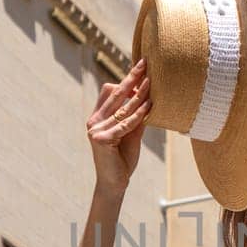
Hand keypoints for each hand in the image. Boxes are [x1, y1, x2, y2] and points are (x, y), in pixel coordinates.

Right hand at [85, 61, 150, 197]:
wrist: (115, 183)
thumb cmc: (123, 158)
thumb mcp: (131, 133)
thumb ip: (135, 116)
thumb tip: (147, 97)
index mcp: (97, 117)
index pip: (109, 91)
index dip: (125, 81)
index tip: (141, 70)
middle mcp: (94, 121)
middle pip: (114, 93)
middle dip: (131, 77)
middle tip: (145, 64)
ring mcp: (95, 130)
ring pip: (122, 107)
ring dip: (139, 94)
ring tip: (152, 83)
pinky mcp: (101, 139)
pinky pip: (125, 123)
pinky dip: (139, 115)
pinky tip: (149, 107)